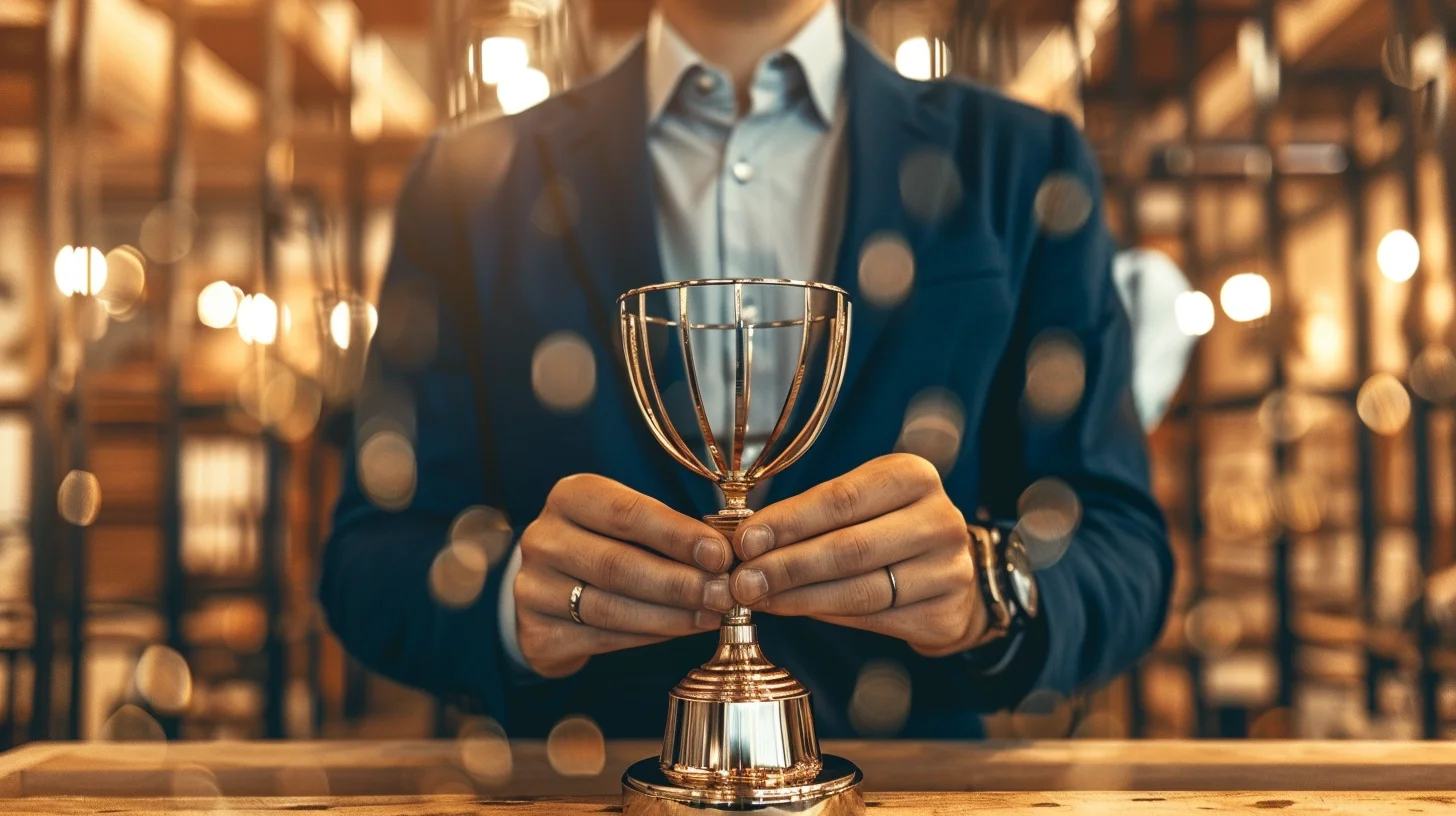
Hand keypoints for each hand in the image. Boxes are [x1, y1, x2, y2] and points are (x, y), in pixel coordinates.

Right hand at [514, 475, 734, 677]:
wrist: (551, 589)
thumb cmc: (606, 544)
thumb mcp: (627, 523)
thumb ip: (668, 532)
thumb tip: (724, 554)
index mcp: (569, 497)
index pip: (626, 514)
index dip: (677, 535)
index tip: (720, 554)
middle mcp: (543, 539)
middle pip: (618, 564)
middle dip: (679, 582)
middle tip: (722, 594)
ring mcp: (533, 588)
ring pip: (610, 607)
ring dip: (670, 615)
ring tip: (710, 616)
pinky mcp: (537, 633)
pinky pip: (601, 638)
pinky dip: (648, 637)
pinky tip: (680, 631)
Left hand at [727, 454, 985, 656]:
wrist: (948, 573)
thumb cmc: (886, 527)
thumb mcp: (860, 503)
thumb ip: (811, 516)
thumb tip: (746, 540)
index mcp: (914, 476)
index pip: (842, 499)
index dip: (788, 522)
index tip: (744, 541)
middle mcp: (940, 520)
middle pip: (849, 548)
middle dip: (786, 566)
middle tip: (742, 582)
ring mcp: (949, 571)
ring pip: (859, 590)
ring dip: (798, 597)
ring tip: (758, 599)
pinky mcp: (945, 615)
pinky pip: (873, 619)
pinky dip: (825, 615)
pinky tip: (793, 610)